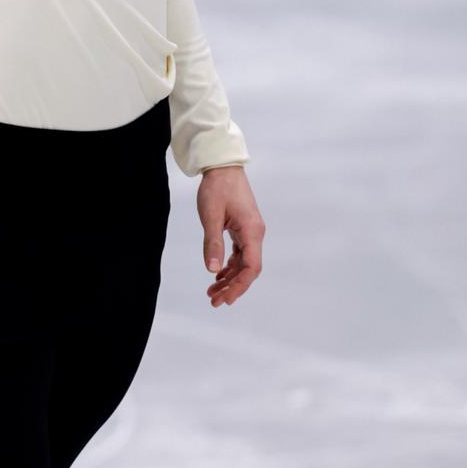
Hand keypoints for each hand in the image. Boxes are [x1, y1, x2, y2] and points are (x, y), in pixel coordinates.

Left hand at [198, 166, 263, 307]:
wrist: (223, 166)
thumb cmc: (217, 188)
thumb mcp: (211, 216)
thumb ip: (212, 243)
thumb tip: (212, 270)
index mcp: (251, 232)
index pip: (251, 267)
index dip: (239, 286)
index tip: (224, 299)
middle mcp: (255, 234)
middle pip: (248, 269)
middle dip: (233, 287)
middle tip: (214, 301)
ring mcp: (250, 231)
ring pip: (243, 263)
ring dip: (229, 278)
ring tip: (212, 292)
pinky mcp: (243, 228)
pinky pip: (240, 253)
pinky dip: (229, 266)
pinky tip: (217, 274)